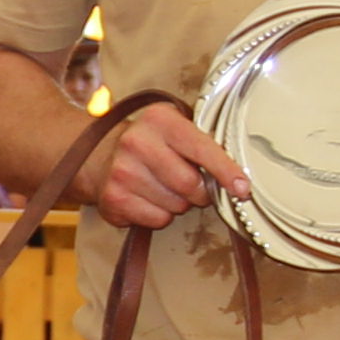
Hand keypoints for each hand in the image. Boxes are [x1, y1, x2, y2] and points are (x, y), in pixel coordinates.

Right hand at [84, 105, 242, 233]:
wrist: (98, 156)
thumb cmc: (151, 144)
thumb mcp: (174, 128)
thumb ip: (204, 144)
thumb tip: (239, 178)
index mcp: (160, 120)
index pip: (202, 148)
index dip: (226, 171)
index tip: (242, 189)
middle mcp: (137, 142)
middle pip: (191, 184)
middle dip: (199, 191)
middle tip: (191, 184)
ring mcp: (122, 172)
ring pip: (176, 205)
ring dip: (179, 203)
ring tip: (163, 187)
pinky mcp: (113, 200)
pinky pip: (158, 220)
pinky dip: (160, 215)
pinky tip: (148, 198)